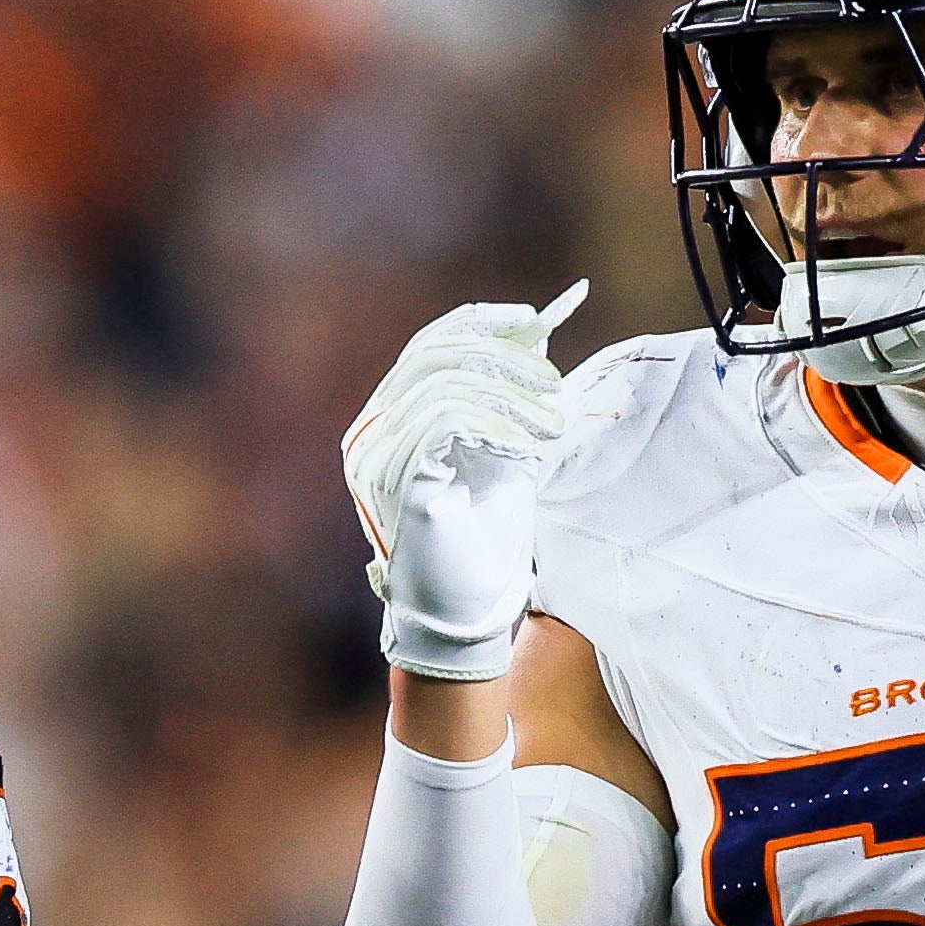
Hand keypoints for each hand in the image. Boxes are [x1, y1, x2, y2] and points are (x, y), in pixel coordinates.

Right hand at [343, 281, 587, 681]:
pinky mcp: (400, 477)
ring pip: (445, 382)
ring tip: (554, 426)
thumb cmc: (483, 532)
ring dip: (513, 395)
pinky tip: (528, 448)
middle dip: (505, 358)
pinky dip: (498, 422)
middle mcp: (369, 433)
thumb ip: (503, 393)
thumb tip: (533, 329)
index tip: (532, 319)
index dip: (478, 323)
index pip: (426, 346)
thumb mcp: (501, 445)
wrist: (468, 605)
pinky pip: (448, 418)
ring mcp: (377, 456)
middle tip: (555, 384)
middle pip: (433, 355)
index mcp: (388, 421)